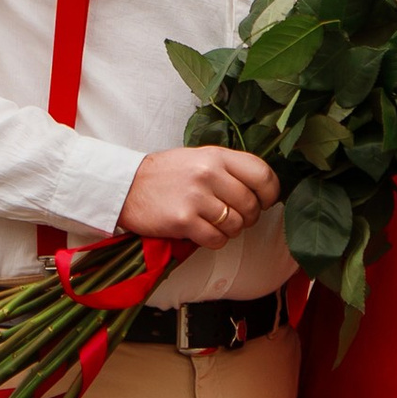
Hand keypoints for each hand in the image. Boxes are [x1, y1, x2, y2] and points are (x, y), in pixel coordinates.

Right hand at [119, 146, 279, 244]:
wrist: (126, 186)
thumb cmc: (167, 174)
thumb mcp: (199, 158)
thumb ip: (229, 169)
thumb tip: (263, 189)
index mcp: (216, 156)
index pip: (262, 173)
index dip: (270, 192)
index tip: (265, 201)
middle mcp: (208, 173)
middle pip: (251, 204)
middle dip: (249, 217)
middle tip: (235, 217)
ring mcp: (196, 197)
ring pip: (236, 225)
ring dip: (230, 231)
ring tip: (215, 224)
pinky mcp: (183, 220)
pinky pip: (217, 239)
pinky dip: (215, 241)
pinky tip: (203, 233)